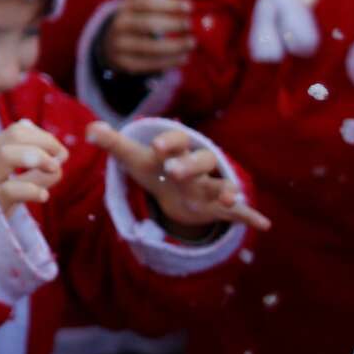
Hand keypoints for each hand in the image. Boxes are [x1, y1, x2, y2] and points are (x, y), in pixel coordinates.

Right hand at [0, 118, 68, 216]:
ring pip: (6, 155)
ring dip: (37, 157)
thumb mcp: (4, 179)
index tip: (58, 151)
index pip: (17, 131)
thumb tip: (61, 155)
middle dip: (44, 142)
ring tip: (54, 169)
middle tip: (61, 157)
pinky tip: (43, 196)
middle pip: (14, 135)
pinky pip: (10, 190)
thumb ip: (29, 166)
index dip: (43, 136)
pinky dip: (32, 189)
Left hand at [86, 121, 271, 233]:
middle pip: (199, 161)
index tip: (157, 147)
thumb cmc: (155, 167)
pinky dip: (250, 216)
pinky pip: (240, 212)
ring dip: (227, 191)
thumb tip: (90, 129)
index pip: (176, 141)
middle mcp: (198, 164)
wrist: (178, 184)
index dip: (168, 143)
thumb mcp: (134, 158)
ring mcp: (212, 186)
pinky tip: (263, 224)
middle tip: (174, 172)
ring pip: (222, 186)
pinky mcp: (219, 207)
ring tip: (230, 199)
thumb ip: (113, 143)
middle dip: (189, 166)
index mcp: (178, 149)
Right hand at [101, 0, 194, 74]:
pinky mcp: (125, 65)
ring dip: (174, 46)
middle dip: (173, 25)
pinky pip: (148, 65)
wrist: (108, 44)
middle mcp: (119, 26)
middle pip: (148, 25)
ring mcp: (120, 47)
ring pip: (149, 48)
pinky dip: (168, 62)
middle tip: (191, 25)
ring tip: (192, 43)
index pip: (145, 3)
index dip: (168, 4)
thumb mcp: (142, 0)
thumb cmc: (134, 18)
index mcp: (125, 7)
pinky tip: (184, 58)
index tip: (189, 6)